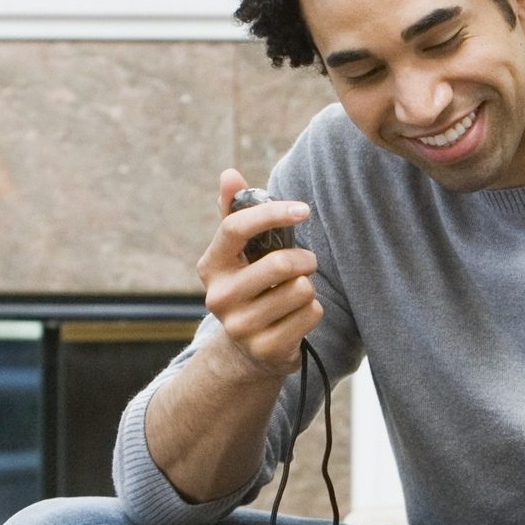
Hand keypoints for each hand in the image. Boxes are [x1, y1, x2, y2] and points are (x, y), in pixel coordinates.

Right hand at [194, 167, 319, 380]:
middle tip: (305, 262)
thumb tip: (229, 174)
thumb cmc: (250, 285)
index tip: (303, 210)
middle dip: (304, 259)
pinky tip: (296, 316)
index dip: (272, 214)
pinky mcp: (266, 349)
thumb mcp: (239, 253)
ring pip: (301, 290)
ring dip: (308, 286)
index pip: (235, 229)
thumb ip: (236, 213)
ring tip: (295, 292)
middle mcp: (219, 298)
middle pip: (280, 264)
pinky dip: (313, 310)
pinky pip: (311, 314)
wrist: (247, 349)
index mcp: (211, 266)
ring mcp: (241, 327)